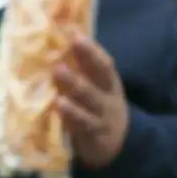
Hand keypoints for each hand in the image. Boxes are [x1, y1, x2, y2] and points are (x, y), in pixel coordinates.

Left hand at [56, 32, 130, 168]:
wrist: (118, 145)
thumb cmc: (98, 108)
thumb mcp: (97, 89)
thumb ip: (83, 69)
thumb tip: (61, 37)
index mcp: (109, 82)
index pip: (103, 61)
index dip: (91, 47)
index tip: (74, 32)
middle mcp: (109, 96)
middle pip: (101, 75)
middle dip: (87, 58)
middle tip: (70, 43)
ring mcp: (102, 116)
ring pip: (90, 99)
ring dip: (74, 84)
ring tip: (58, 72)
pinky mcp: (93, 135)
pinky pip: (82, 123)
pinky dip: (70, 114)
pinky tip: (59, 105)